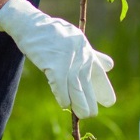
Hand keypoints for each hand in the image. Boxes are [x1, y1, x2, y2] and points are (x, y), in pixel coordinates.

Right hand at [0, 0, 114, 117]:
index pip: (98, 71)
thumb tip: (110, 66)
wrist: (29, 24)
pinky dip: (62, 95)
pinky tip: (64, 104)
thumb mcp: (75, 40)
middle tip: (91, 114)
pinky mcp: (53, 63)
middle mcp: (79, 53)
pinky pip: (59, 84)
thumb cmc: (51, 34)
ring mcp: (67, 58)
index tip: (109, 102)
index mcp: (85, 48)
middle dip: (90, 100)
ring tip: (83, 115)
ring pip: (75, 86)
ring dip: (79, 103)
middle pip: (87, 81)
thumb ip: (92, 54)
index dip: (103, 88)